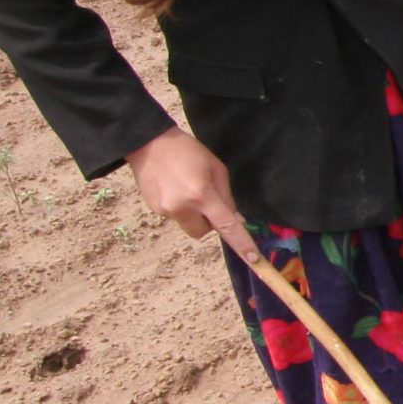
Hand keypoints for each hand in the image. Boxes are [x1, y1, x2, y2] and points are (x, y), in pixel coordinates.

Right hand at [125, 126, 259, 261]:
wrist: (149, 144)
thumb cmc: (189, 152)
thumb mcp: (216, 168)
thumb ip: (226, 196)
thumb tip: (235, 220)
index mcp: (202, 195)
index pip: (227, 226)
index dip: (242, 243)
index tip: (254, 259)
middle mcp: (182, 207)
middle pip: (204, 232)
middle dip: (209, 222)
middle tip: (206, 200)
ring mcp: (165, 211)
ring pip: (189, 225)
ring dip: (194, 215)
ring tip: (187, 189)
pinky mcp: (154, 210)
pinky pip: (175, 217)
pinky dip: (180, 208)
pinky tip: (174, 188)